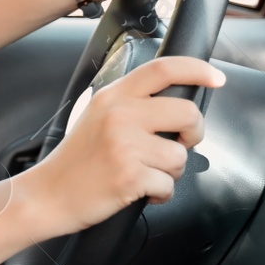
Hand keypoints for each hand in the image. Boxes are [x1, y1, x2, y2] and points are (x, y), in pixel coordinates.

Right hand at [19, 56, 225, 237]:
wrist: (48, 195)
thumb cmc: (76, 161)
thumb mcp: (97, 116)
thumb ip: (130, 104)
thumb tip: (175, 106)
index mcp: (113, 96)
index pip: (163, 69)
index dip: (197, 69)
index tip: (216, 78)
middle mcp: (120, 115)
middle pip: (187, 113)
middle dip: (194, 134)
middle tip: (180, 145)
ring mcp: (124, 145)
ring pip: (180, 156)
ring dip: (170, 171)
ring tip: (146, 174)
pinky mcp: (129, 175)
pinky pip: (168, 185)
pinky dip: (160, 194)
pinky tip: (140, 191)